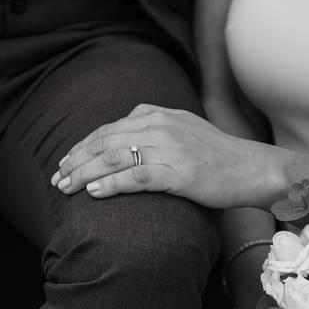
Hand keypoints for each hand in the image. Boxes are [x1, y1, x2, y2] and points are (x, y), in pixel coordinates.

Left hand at [49, 103, 277, 208]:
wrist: (252, 168)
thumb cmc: (220, 156)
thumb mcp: (186, 129)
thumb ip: (158, 126)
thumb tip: (128, 130)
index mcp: (159, 115)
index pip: (109, 128)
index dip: (83, 145)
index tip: (65, 160)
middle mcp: (160, 127)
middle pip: (105, 141)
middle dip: (75, 160)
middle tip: (56, 178)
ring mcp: (168, 148)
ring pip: (114, 158)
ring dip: (84, 173)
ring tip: (65, 187)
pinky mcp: (177, 172)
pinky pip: (135, 176)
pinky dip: (110, 184)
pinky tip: (92, 193)